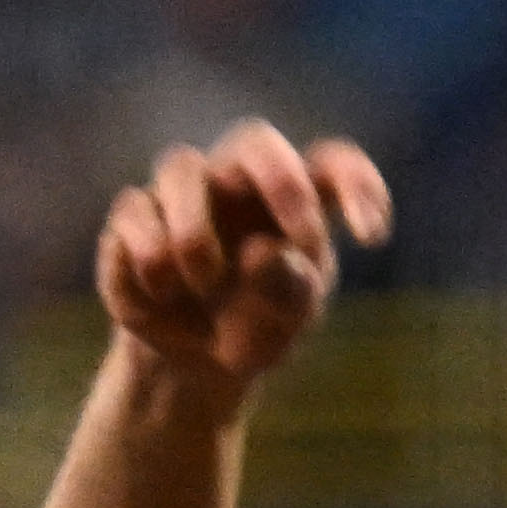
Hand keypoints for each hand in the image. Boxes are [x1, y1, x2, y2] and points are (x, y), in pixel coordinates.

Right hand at [96, 120, 390, 397]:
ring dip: (195, 228)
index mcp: (295, 203)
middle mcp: (238, 187)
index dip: (357, 183)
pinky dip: (150, 254)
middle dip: (280, 179)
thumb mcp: (285, 323)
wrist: (192, 368)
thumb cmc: (254, 328)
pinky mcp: (133, 222)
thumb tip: (263, 251)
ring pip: (181, 166)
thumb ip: (289, 290)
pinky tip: (161, 294)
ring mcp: (182, 198)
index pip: (330, 165)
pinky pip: (133, 211)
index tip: (373, 236)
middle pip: (254, 140)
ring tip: (204, 283)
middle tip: (300, 236)